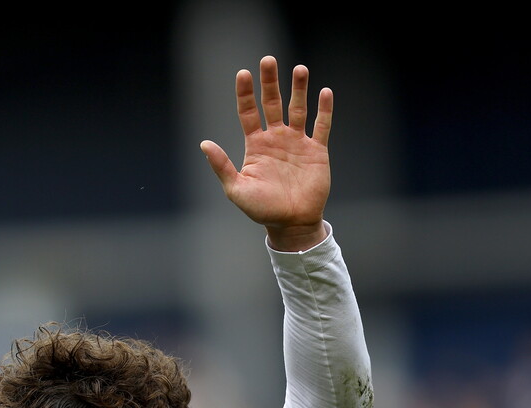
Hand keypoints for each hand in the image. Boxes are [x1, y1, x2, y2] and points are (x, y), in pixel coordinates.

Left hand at [200, 56, 331, 251]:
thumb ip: (222, 166)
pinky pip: (321, 126)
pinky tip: (325, 92)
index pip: (248, 112)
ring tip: (299, 69)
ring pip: (298, 108)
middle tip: (268, 60)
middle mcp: (276, 139)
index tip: (243, 73)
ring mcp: (297, 142)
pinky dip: (324, 109)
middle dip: (270, 82)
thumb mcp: (237, 189)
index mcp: (256, 145)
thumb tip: (204, 144)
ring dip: (298, 89)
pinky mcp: (317, 150)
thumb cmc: (262, 210)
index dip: (245, 93)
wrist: (292, 224)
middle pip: (272, 103)